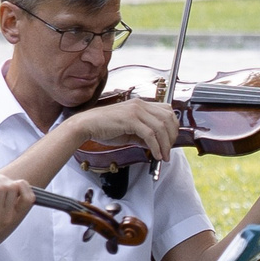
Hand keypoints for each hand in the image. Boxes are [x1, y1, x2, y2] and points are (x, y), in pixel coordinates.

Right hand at [60, 95, 179, 163]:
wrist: (87, 125)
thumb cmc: (105, 127)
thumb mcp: (129, 131)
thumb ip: (143, 135)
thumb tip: (156, 144)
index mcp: (140, 104)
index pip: (167, 111)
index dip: (173, 126)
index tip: (171, 140)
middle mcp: (140, 104)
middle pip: (168, 118)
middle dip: (172, 136)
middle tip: (169, 150)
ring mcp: (135, 110)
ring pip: (160, 127)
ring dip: (165, 144)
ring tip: (163, 156)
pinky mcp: (130, 119)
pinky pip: (149, 134)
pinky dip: (156, 147)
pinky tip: (155, 155)